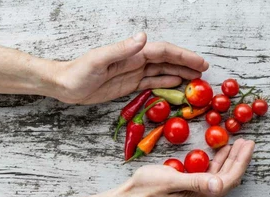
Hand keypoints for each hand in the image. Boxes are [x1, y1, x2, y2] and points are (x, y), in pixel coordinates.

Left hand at [54, 32, 208, 103]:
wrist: (65, 85)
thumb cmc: (78, 72)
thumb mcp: (98, 60)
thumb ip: (121, 49)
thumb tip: (143, 37)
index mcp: (131, 54)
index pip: (162, 52)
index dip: (182, 56)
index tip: (199, 63)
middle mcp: (135, 61)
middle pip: (166, 61)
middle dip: (186, 64)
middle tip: (204, 72)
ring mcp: (132, 73)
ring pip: (161, 72)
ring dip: (179, 74)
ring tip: (195, 80)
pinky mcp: (128, 85)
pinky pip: (150, 83)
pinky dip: (164, 83)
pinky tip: (175, 84)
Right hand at [120, 139, 254, 196]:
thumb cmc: (145, 188)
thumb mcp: (169, 180)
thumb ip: (195, 182)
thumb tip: (218, 184)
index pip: (228, 180)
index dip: (239, 161)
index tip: (247, 145)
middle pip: (226, 179)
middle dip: (237, 160)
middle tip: (246, 142)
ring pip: (218, 179)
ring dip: (227, 162)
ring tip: (235, 145)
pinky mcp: (188, 194)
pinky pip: (208, 179)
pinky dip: (215, 165)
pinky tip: (217, 155)